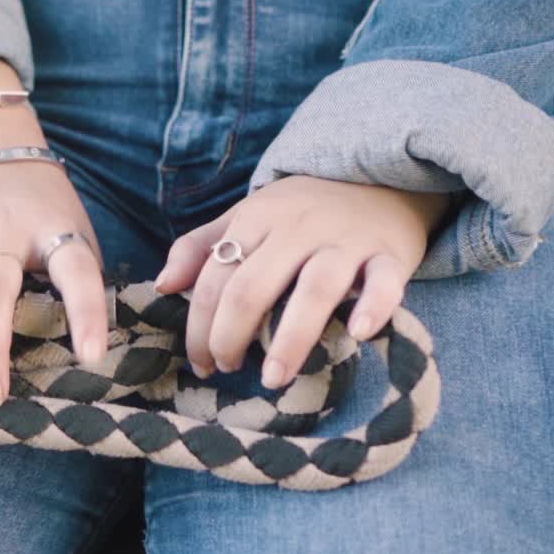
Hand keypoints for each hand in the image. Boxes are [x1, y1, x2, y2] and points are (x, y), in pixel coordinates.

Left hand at [153, 174, 448, 388]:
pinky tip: (360, 334)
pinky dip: (374, 307)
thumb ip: (200, 248)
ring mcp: (345, 241)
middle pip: (252, 288)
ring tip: (275, 378)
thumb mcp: (246, 217)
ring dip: (290, 338)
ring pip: (314, 289)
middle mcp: (297, 228)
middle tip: (228, 370)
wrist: (380, 176)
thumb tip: (163, 286)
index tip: (201, 363)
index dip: (199, 326)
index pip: (214, 279)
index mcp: (256, 218)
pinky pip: (384, 281)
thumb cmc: (302, 210)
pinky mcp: (390, 254)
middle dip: (230, 337)